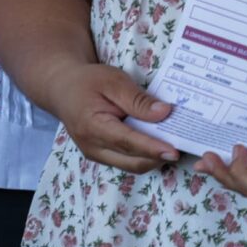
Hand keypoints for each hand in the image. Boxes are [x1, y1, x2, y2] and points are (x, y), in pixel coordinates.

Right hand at [44, 61, 178, 172]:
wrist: (63, 88)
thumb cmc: (88, 81)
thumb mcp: (113, 81)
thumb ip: (138, 99)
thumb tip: (164, 113)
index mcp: (93, 126)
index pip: (128, 142)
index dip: (152, 148)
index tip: (174, 151)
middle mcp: (93, 147)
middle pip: (132, 161)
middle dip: (158, 157)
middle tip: (183, 146)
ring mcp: (96, 154)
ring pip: (131, 165)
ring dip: (153, 159)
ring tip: (175, 144)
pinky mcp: (101, 156)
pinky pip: (127, 161)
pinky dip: (144, 156)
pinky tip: (158, 143)